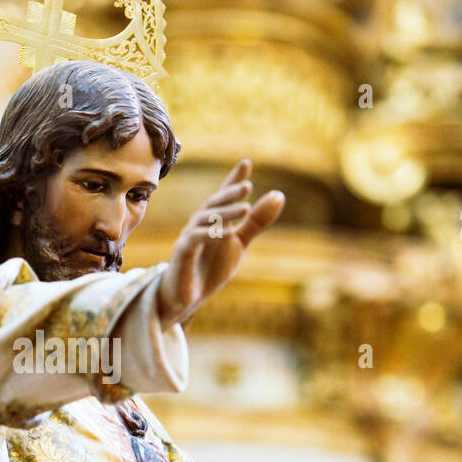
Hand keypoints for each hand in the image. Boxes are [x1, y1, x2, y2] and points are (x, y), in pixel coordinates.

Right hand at [156, 159, 284, 329]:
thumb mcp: (239, 243)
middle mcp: (199, 223)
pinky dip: (211, 235)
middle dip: (230, 193)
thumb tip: (279, 194)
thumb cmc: (210, 267)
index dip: (234, 179)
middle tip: (248, 186)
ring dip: (225, 213)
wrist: (186, 298)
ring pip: (206, 219)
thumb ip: (256, 221)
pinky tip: (228, 233)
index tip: (246, 163)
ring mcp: (189, 237)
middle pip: (214, 203)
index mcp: (213, 219)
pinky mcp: (182, 253)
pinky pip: (195, 240)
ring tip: (245, 207)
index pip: (224, 195)